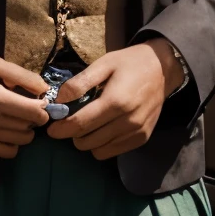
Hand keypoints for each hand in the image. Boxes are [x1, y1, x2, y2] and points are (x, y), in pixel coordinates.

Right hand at [0, 50, 49, 158]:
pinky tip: (4, 130)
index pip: (35, 114)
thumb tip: (44, 89)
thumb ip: (20, 75)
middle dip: (33, 119)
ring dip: (24, 131)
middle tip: (26, 108)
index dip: (43, 108)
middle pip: (29, 128)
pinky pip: (5, 153)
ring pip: (20, 142)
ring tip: (15, 118)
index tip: (38, 102)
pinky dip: (11, 144)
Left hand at [44, 38, 187, 159]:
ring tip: (87, 124)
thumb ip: (80, 83)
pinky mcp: (142, 138)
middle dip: (72, 134)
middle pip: (86, 141)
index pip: (80, 124)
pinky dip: (102, 145)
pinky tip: (102, 129)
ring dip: (87, 140)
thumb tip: (59, 101)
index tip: (51, 129)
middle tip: (70, 121)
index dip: (61, 129)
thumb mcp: (104, 63)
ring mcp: (136, 132)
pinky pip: (112, 152)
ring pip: (98, 151)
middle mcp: (127, 121)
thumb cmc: (130, 63)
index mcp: (115, 101)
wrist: (163, 68)